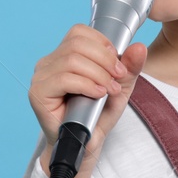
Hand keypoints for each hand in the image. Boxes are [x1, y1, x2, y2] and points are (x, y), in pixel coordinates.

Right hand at [30, 25, 147, 177]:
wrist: (86, 145)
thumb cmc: (97, 116)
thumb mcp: (120, 88)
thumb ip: (130, 68)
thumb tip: (139, 47)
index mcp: (64, 55)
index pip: (79, 32)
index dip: (103, 44)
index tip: (118, 65)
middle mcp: (49, 62)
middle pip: (78, 43)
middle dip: (105, 60)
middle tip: (118, 80)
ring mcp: (40, 77)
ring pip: (72, 60)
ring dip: (98, 74)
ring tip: (109, 90)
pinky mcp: (38, 93)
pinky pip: (64, 78)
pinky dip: (87, 85)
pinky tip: (97, 94)